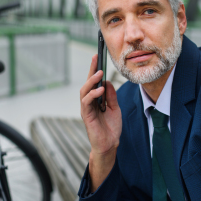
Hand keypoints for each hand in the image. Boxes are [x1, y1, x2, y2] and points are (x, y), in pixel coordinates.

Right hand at [80, 54, 121, 190]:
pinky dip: (93, 95)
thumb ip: (111, 95)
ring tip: (99, 74)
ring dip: (91, 81)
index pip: (94, 81)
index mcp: (95, 99)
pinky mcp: (86, 116)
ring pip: (84, 91)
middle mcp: (89, 102)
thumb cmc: (111, 127)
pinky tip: (100, 90)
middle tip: (95, 58)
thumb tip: (108, 82)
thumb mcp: (115, 107)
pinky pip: (87, 102)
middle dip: (91, 70)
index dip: (94, 68)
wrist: (110, 144)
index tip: (97, 56)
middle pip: (87, 83)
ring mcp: (86, 108)